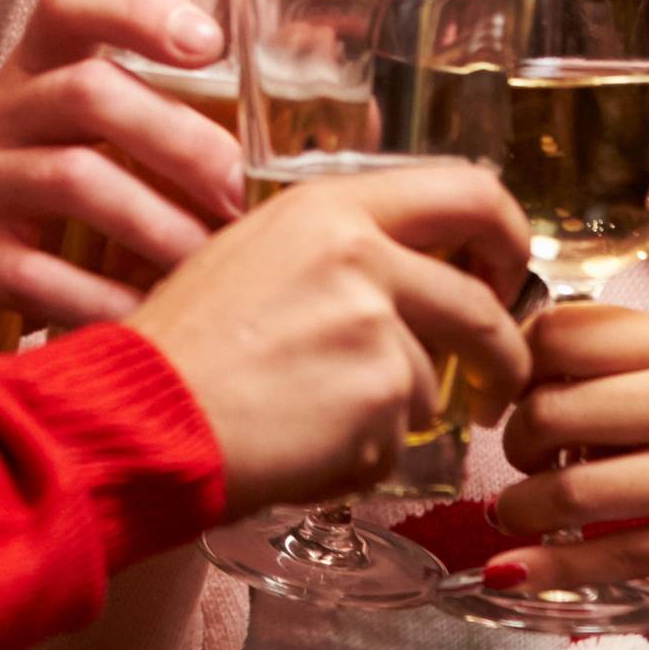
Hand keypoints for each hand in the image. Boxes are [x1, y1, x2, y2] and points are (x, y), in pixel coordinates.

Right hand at [0, 0, 246, 361]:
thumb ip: (167, 131)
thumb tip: (306, 103)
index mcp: (32, 75)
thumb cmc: (43, 222)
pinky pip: (39, 273)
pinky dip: (107, 302)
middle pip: (90, 91)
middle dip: (182, 140)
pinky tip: (154, 323)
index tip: (211, 43)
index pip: (70, 4)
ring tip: (213, 266)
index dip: (139, 9)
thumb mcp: (91, 157)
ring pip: (73, 179)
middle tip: (243, 194)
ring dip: (159, 225)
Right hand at [126, 162, 531, 515]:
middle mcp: (363, 253)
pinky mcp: (379, 397)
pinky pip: (398, 439)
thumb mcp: (255, 254)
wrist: (139, 413)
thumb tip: (421, 272)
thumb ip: (340, 250)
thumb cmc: (181, 345)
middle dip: (504, 356)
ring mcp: (376, 325)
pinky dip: (361, 457)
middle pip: (485, 306)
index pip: (471, 192)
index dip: (508, 240)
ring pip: (433, 383)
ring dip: (392, 416)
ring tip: (312, 422)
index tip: (504, 279)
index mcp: (331, 206)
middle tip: (495, 382)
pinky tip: (299, 448)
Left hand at [488, 305, 648, 602]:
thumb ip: (637, 353)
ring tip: (516, 511)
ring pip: (573, 493)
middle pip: (556, 411)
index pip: (568, 334)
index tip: (509, 387)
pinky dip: (549, 568)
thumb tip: (535, 367)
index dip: (518, 361)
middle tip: (523, 455)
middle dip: (519, 439)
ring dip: (522, 507)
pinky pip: (611, 559)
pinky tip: (513, 570)